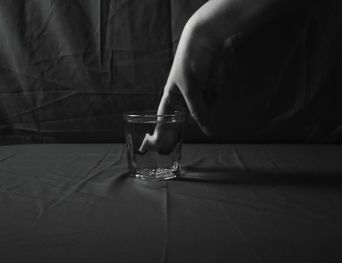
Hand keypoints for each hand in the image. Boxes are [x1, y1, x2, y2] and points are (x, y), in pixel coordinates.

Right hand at [139, 18, 220, 153]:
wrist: (204, 41)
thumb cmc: (189, 64)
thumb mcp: (191, 90)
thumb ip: (199, 111)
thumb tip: (209, 130)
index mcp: (170, 99)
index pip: (162, 121)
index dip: (158, 134)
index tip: (152, 148)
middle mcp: (182, 100)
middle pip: (183, 121)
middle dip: (184, 128)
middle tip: (173, 146)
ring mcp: (196, 96)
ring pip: (203, 112)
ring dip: (207, 104)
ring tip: (206, 85)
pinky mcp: (208, 91)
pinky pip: (213, 102)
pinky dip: (215, 95)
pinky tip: (213, 83)